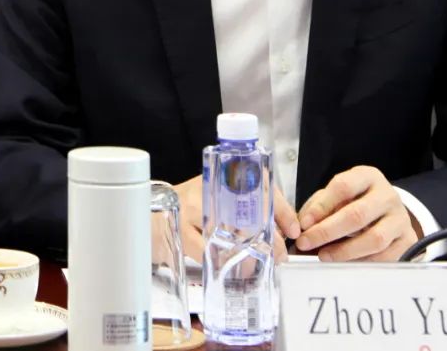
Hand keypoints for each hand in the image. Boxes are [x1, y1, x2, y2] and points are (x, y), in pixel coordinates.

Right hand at [167, 176, 300, 262]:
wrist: (152, 217)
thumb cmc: (191, 210)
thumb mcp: (220, 200)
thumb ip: (247, 207)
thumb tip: (283, 228)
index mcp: (222, 177)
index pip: (261, 185)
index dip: (281, 208)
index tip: (294, 229)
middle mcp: (209, 188)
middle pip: (250, 211)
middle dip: (271, 237)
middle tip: (281, 254)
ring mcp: (192, 208)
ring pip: (232, 232)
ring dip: (252, 253)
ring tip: (262, 264)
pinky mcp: (180, 230)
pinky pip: (208, 249)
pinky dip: (225, 262)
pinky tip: (234, 269)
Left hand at [294, 165, 418, 261]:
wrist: (389, 213)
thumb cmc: (356, 203)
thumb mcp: (338, 196)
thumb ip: (319, 208)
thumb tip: (301, 227)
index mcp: (368, 177)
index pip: (343, 186)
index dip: (321, 206)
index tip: (304, 224)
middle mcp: (387, 195)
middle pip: (357, 214)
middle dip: (327, 231)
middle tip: (306, 243)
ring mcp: (400, 219)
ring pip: (374, 239)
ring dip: (344, 251)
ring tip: (323, 256)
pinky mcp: (407, 241)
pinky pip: (385, 257)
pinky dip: (362, 263)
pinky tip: (345, 264)